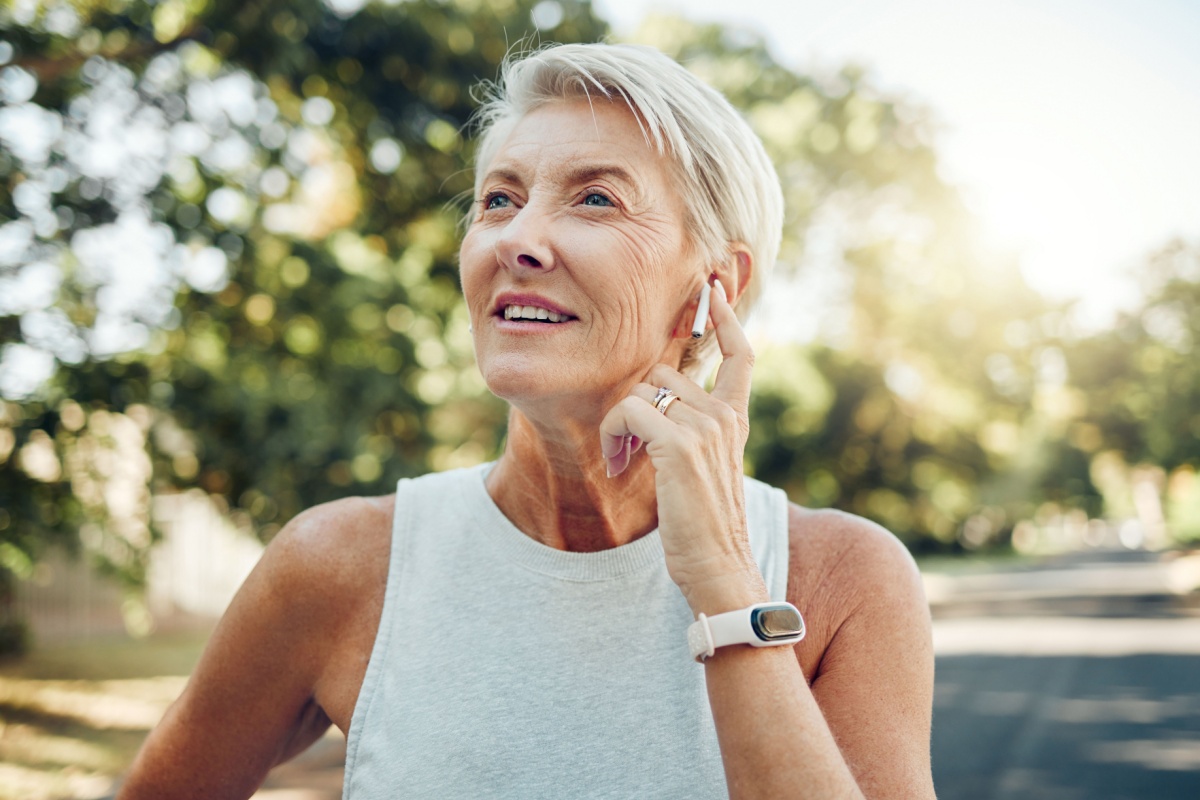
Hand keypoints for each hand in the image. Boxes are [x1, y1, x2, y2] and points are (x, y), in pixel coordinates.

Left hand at [599, 279, 765, 610]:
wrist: (720, 569)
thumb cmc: (704, 527)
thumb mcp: (704, 471)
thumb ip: (689, 434)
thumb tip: (649, 408)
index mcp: (735, 420)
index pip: (740, 356)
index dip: (725, 319)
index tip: (713, 290)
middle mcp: (724, 416)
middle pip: (662, 372)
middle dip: (634, 404)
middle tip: (626, 447)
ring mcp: (706, 428)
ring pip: (640, 391)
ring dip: (618, 424)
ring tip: (621, 461)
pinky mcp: (680, 445)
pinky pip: (628, 412)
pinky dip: (612, 436)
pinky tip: (615, 466)